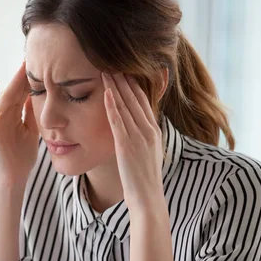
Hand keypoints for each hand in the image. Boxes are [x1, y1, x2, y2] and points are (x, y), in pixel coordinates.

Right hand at [0, 61, 38, 186]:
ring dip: (12, 82)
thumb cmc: (22, 158)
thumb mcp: (33, 132)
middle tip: (32, 57)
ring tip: (20, 67)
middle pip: (16, 92)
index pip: (24, 93)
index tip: (42, 64)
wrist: (14, 178)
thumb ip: (33, 115)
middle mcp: (5, 116)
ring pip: (5, 98)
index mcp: (16, 116)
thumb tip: (40, 96)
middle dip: (24, 76)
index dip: (32, 79)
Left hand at [102, 72, 163, 210]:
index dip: (134, 85)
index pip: (143, 102)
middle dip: (124, 79)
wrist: (148, 199)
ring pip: (126, 106)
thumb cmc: (144, 180)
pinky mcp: (126, 145)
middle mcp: (148, 131)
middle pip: (135, 99)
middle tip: (113, 62)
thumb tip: (137, 131)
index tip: (124, 70)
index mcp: (154, 132)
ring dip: (115, 86)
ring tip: (106, 70)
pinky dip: (112, 105)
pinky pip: (118, 121)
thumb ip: (143, 140)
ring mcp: (138, 137)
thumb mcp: (147, 155)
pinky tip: (106, 92)